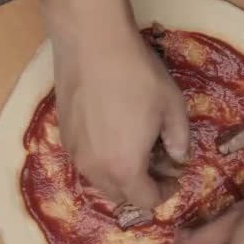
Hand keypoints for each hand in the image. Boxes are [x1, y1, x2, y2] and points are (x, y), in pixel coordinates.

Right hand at [52, 29, 188, 208]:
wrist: (92, 44)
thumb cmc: (138, 76)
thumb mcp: (172, 107)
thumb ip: (180, 140)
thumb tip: (178, 158)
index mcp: (125, 168)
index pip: (145, 200)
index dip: (164, 193)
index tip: (174, 176)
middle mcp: (95, 169)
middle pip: (119, 195)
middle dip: (141, 186)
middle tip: (157, 162)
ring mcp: (74, 152)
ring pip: (99, 179)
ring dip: (119, 173)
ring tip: (134, 146)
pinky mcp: (63, 135)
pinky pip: (86, 159)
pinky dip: (102, 158)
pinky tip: (112, 131)